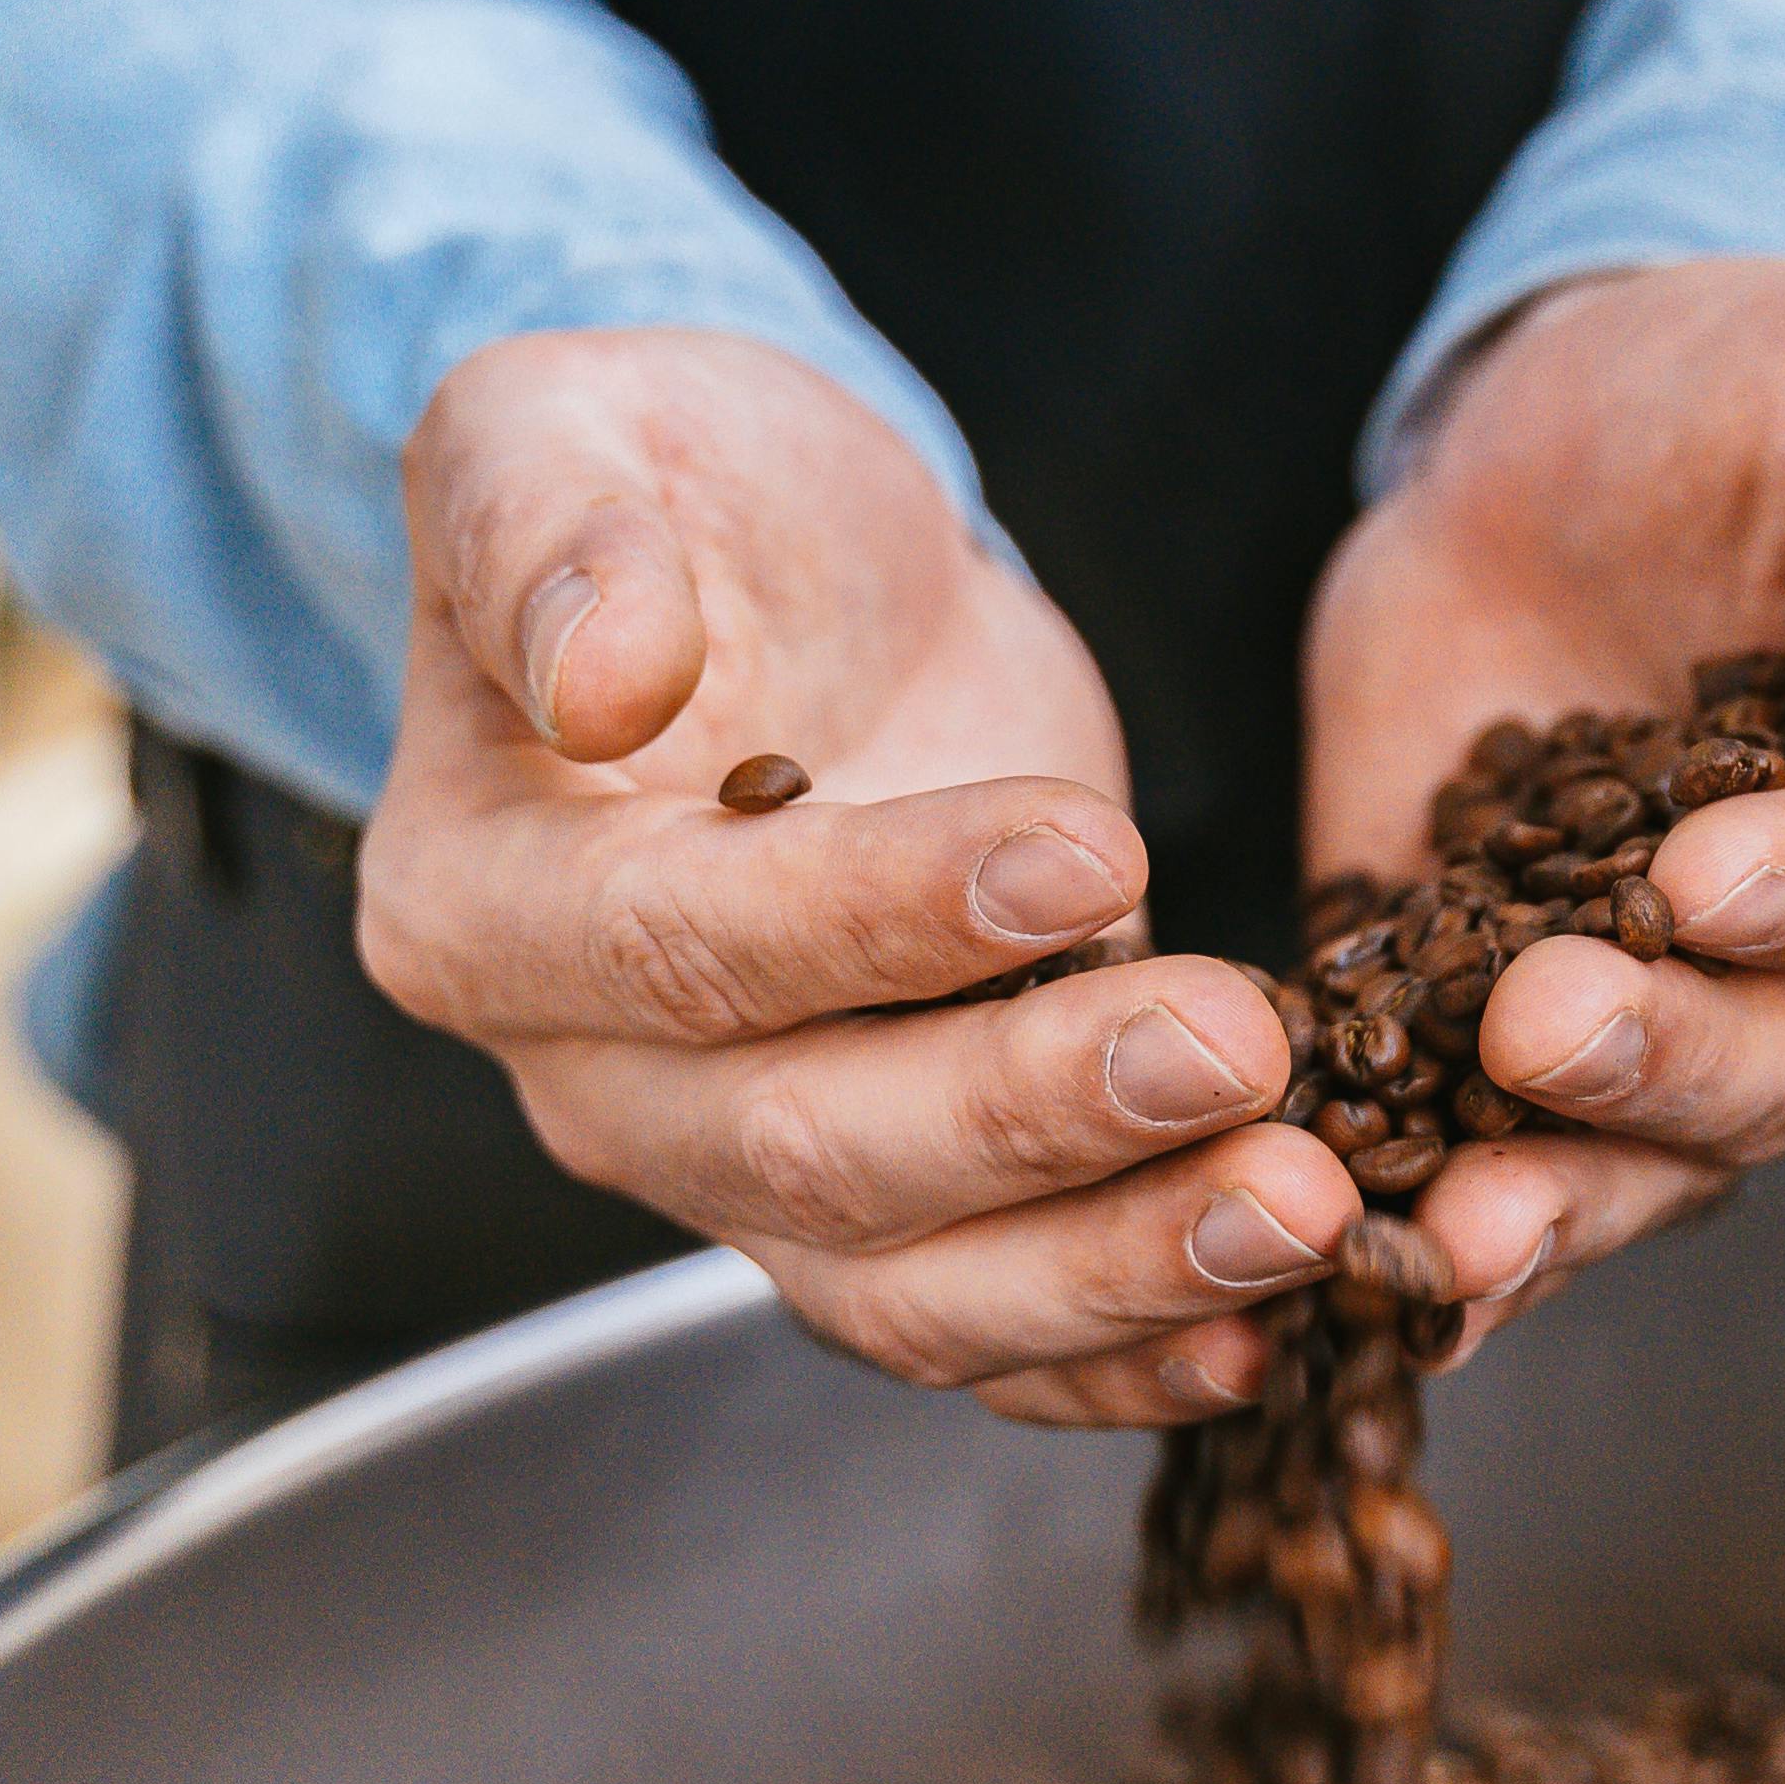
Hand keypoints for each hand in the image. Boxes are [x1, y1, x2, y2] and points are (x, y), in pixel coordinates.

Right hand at [359, 332, 1357, 1423]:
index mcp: (480, 908)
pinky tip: (1268, 1327)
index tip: (1088, 847)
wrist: (782, 575)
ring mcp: (739, 1172)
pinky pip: (992, 1331)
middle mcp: (592, 1082)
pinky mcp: (892, 1204)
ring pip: (910, 1288)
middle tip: (1241, 1049)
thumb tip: (601, 677)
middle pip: (808, 1150)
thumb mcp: (561, 427)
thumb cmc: (667, 487)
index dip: (880, 917)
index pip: (678, 947)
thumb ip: (551, 535)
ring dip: (1115, 1266)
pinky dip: (1125, 1356)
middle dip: (1039, 1116)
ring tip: (1304, 1207)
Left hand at [1299, 263, 1784, 1347]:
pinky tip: (1378, 1269)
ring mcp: (1710, 1022)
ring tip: (1453, 1230)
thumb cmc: (1768, 388)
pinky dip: (1451, 1229)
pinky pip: (1514, 1167)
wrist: (1559, 440)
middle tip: (1545, 1024)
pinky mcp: (1533, 1049)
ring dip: (1565, 1200)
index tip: (1710, 877)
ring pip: (1672, 1155)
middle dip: (1677, 1059)